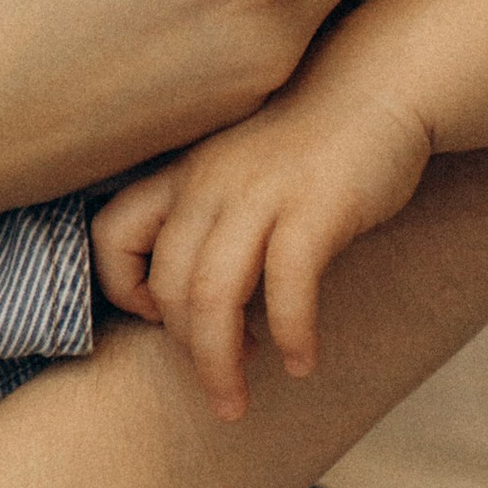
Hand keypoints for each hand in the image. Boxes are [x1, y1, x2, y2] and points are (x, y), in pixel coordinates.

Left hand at [91, 77, 435, 417]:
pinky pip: (288, 284)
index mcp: (182, 176)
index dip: (122, 289)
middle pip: (167, 284)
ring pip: (213, 295)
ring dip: (221, 363)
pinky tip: (303, 362)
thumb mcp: (236, 172)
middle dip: (186, 352)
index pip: (109, 235)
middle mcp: (210, 183)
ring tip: (237, 402)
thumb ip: (209, 223)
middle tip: (221, 386)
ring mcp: (261, 193)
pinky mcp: (317, 206)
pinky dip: (292, 334)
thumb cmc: (307, 144)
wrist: (379, 85)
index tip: (163, 320)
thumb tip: (198, 309)